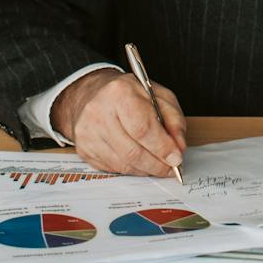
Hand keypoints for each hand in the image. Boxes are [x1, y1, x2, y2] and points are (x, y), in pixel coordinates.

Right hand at [54, 70, 186, 176]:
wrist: (92, 94)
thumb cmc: (128, 94)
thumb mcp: (157, 95)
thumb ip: (173, 119)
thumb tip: (179, 147)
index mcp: (119, 92)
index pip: (142, 128)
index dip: (162, 148)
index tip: (176, 159)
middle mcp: (98, 112)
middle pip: (132, 151)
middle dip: (157, 165)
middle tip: (171, 168)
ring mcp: (88, 133)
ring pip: (123, 164)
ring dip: (145, 169)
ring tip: (157, 165)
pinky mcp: (83, 149)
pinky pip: (113, 168)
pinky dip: (131, 169)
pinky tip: (139, 161)